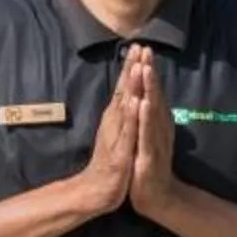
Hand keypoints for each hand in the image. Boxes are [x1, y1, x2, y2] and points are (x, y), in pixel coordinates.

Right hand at [76, 58, 136, 213]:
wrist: (98, 190)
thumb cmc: (112, 163)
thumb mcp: (120, 136)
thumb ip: (123, 117)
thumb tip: (129, 98)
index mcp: (116, 118)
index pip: (125, 88)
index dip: (131, 67)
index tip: (139, 46)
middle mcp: (114, 122)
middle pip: (124, 91)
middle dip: (131, 68)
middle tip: (138, 46)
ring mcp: (116, 135)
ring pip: (125, 107)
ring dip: (131, 86)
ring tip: (137, 66)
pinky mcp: (120, 151)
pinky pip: (128, 131)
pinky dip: (132, 116)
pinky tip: (136, 103)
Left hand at [126, 45, 184, 219]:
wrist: (155, 195)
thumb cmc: (148, 162)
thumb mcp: (147, 135)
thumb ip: (150, 115)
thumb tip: (150, 95)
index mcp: (155, 121)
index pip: (151, 91)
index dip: (146, 70)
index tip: (142, 48)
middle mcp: (158, 127)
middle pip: (153, 95)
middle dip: (149, 72)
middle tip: (146, 49)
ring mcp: (154, 139)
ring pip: (152, 109)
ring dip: (149, 89)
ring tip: (145, 68)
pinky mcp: (148, 154)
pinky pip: (146, 132)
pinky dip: (144, 117)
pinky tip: (142, 103)